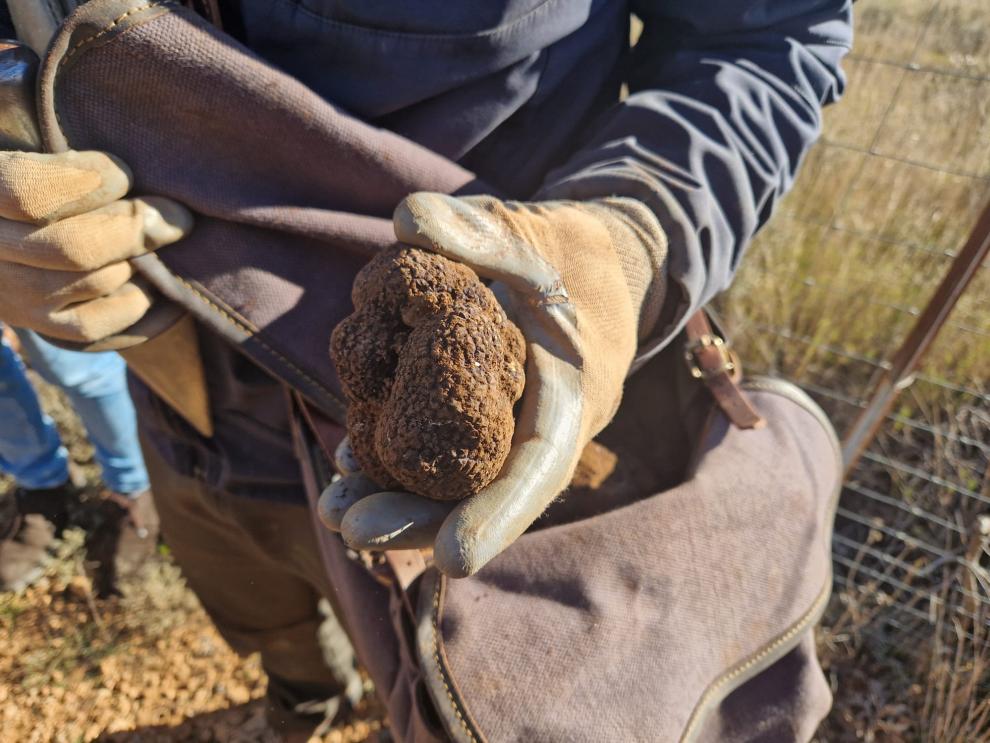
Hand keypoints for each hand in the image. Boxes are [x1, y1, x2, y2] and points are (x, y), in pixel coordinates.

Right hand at [0, 151, 191, 346]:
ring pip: (94, 282)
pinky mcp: (36, 324)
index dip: (89, 182)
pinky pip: (93, 325)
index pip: (30, 194)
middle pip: (73, 247)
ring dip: (140, 261)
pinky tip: (154, 281)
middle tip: (178, 216)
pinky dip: (134, 302)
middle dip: (135, 228)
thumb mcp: (23, 143)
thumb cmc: (30, 175)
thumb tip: (121, 172)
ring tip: (166, 241)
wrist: (8, 232)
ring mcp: (11, 295)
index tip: (125, 173)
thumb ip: (63, 158)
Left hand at [320, 193, 667, 576]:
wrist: (592, 265)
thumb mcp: (535, 231)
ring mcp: (501, 421)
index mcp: (571, 396)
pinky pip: (435, 445)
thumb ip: (480, 230)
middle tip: (352, 528)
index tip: (451, 557)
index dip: (499, 514)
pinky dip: (393, 455)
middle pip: (481, 489)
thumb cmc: (570, 251)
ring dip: (395, 496)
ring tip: (336, 508)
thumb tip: (407, 220)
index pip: (540, 466)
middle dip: (419, 516)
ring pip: (451, 477)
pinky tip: (348, 458)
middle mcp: (533, 424)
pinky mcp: (471, 409)